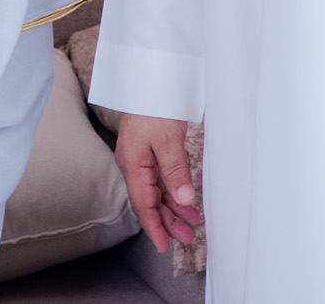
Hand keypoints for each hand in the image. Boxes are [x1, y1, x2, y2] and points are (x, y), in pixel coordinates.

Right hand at [115, 113, 199, 251]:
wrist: (150, 79)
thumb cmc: (153, 105)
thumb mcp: (167, 140)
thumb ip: (175, 171)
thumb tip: (184, 199)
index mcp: (132, 164)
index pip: (143, 204)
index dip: (154, 227)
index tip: (164, 245)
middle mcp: (134, 164)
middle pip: (149, 201)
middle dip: (167, 221)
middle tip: (186, 237)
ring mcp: (141, 158)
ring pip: (156, 191)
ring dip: (173, 207)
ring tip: (191, 222)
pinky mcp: (150, 150)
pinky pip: (160, 178)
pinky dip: (173, 191)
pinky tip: (185, 199)